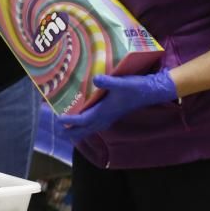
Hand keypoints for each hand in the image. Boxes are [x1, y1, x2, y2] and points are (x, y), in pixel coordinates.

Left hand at [57, 70, 177, 142]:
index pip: (83, 120)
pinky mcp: (113, 114)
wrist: (151, 92)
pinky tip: (85, 122)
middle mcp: (105, 117)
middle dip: (71, 131)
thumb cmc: (135, 88)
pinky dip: (87, 126)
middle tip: (59, 131)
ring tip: (67, 130)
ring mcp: (109, 117)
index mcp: (104, 111)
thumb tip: (95, 79)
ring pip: (90, 129)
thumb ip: (108, 82)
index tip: (58, 119)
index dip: (70, 120)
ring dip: (79, 131)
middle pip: (84, 129)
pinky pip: (96, 125)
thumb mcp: (121, 83)